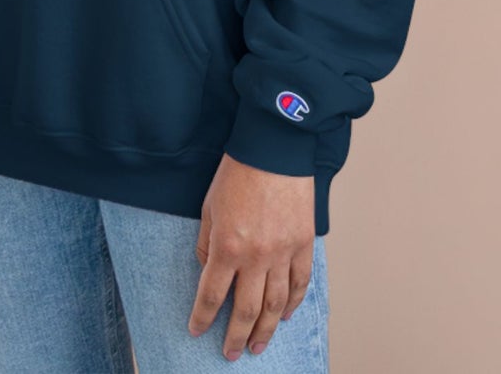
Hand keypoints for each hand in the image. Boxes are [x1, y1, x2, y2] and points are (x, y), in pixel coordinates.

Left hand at [188, 153, 315, 359]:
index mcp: (227, 247)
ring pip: (275, 305)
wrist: (273, 147)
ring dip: (265, 329)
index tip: (196, 331)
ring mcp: (282, 253)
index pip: (211, 295)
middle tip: (231, 354)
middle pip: (245, 310)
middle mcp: (256, 257)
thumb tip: (209, 270)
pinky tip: (285, 316)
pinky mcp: (303, 244)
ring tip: (258, 346)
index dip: (202, 317)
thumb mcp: (209, 206)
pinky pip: (299, 283)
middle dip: (235, 336)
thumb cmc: (237, 172)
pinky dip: (293, 303)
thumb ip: (207, 243)